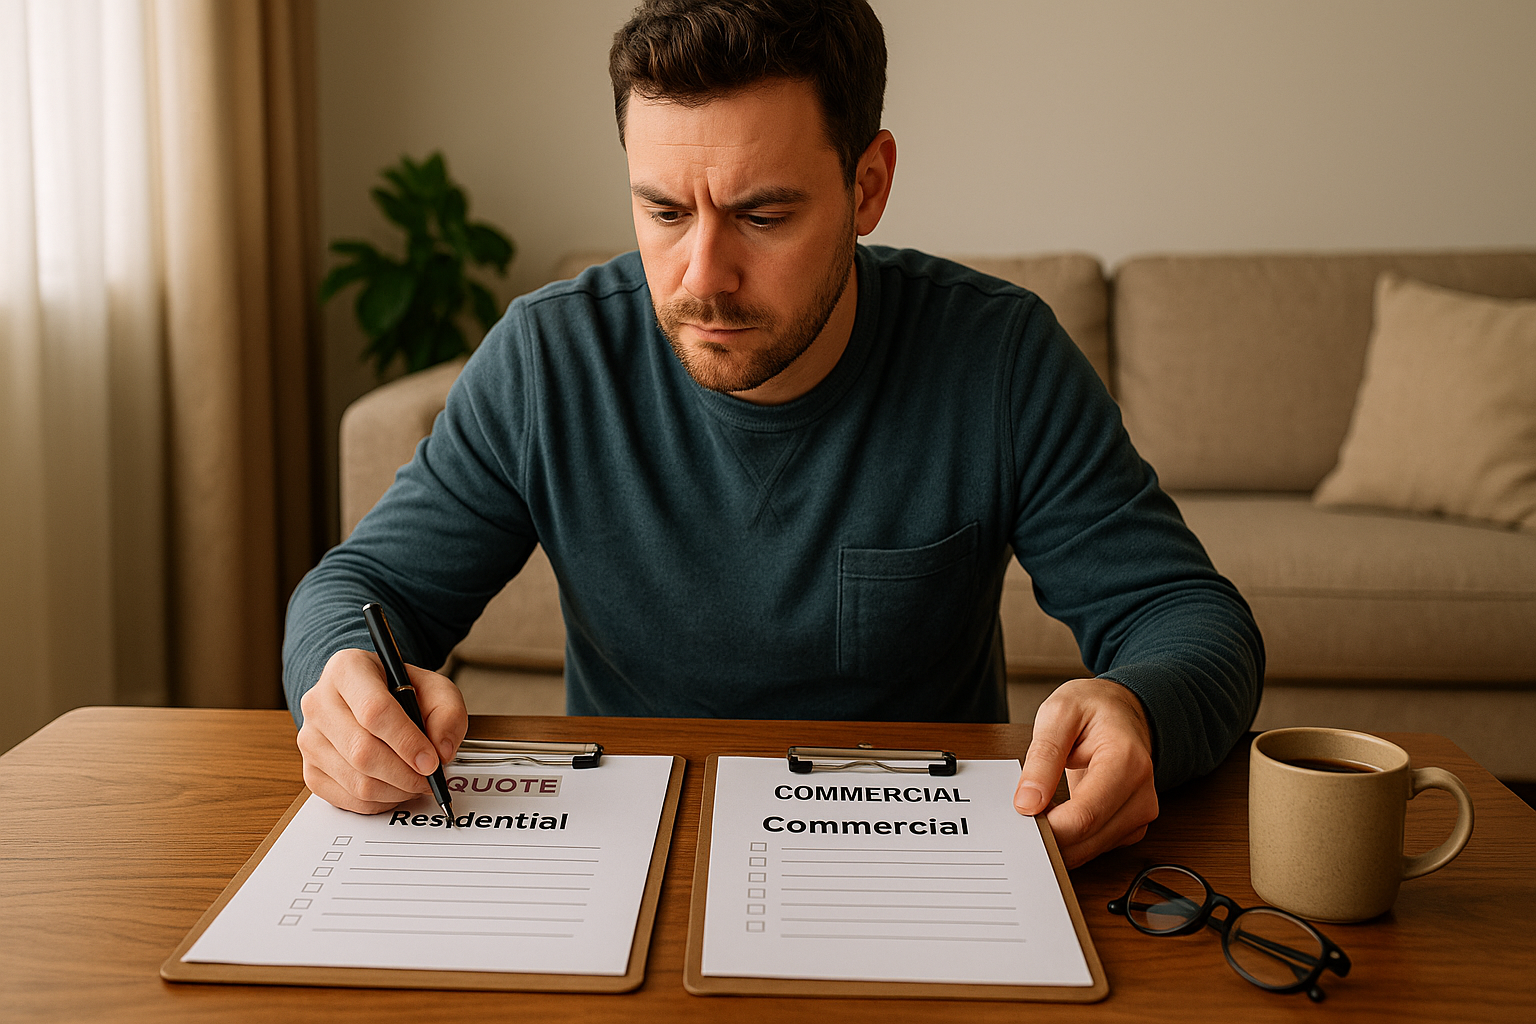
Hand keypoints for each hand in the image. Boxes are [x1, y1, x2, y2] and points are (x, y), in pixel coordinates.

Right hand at [296, 648, 467, 813]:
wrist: (370, 699)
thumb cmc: (401, 691)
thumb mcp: (435, 688)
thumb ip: (447, 714)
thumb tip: (442, 751)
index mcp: (347, 670)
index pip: (373, 710)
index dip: (406, 741)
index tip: (431, 760)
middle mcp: (319, 702)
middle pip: (361, 750)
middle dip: (405, 773)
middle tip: (430, 778)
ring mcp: (310, 739)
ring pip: (356, 780)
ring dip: (396, 790)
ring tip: (416, 782)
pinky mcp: (310, 770)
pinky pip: (348, 799)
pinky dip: (379, 802)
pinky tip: (395, 788)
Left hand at [1013, 677, 1157, 867]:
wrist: (1121, 709)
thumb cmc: (1093, 708)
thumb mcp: (1058, 714)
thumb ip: (1043, 758)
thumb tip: (1027, 802)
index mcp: (1126, 761)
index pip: (1085, 816)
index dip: (1049, 828)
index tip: (1020, 819)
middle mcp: (1141, 792)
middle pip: (1088, 839)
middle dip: (1050, 836)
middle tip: (1021, 817)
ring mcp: (1140, 812)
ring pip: (1091, 850)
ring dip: (1060, 841)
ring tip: (1040, 809)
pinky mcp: (1132, 825)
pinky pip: (1096, 847)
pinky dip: (1072, 840)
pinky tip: (1058, 816)